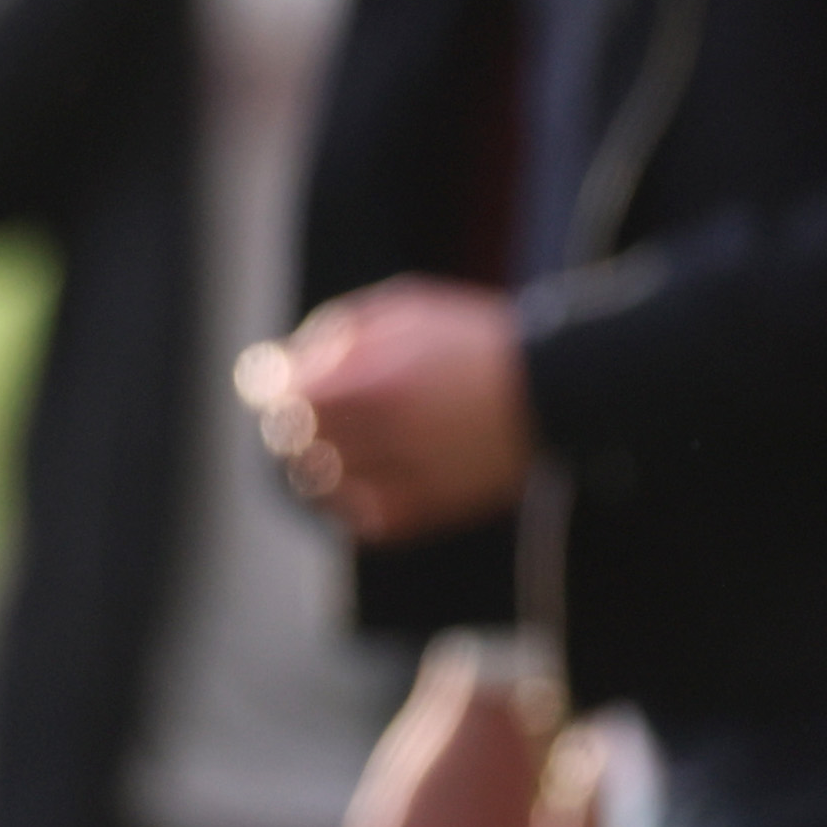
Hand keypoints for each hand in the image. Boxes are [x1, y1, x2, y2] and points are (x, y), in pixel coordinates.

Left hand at [240, 278, 534, 541]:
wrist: (553, 392)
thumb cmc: (473, 340)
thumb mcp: (404, 308)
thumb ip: (339, 333)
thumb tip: (288, 362)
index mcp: (366, 378)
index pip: (279, 394)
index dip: (273, 386)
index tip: (276, 383)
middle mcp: (376, 432)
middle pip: (293, 439)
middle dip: (293, 424)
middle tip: (306, 416)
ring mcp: (400, 475)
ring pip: (320, 483)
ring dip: (316, 464)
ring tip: (335, 447)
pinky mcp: (426, 510)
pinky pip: (362, 518)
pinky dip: (351, 502)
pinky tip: (360, 480)